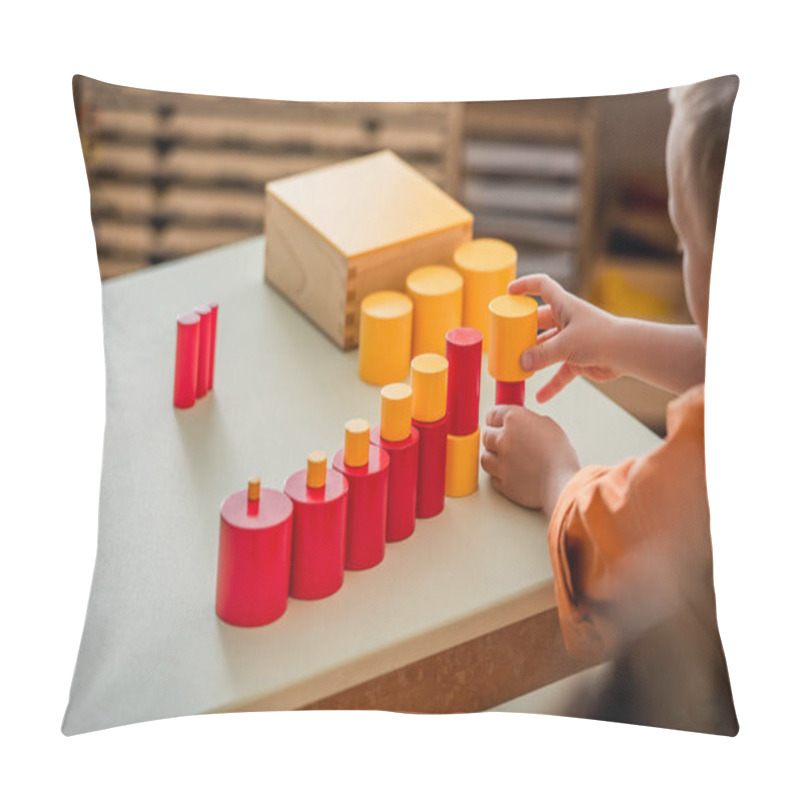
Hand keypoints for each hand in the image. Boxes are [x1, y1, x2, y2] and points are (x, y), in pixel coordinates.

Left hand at [481, 405, 579, 515]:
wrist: (563, 483)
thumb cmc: (560, 455)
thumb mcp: (548, 426)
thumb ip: (529, 422)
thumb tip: (522, 424)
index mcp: (514, 420)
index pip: (492, 414)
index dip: (496, 420)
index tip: (497, 423)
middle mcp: (503, 439)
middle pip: (486, 436)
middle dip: (494, 438)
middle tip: (507, 442)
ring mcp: (499, 462)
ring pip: (485, 457)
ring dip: (493, 457)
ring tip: (508, 459)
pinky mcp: (501, 482)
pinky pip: (493, 477)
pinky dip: (500, 475)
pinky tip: (513, 473)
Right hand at [508, 274, 620, 402]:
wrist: (627, 353)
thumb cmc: (600, 337)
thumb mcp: (565, 344)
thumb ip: (541, 354)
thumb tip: (522, 363)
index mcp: (564, 305)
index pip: (542, 286)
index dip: (525, 286)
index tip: (509, 292)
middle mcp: (566, 320)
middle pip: (539, 322)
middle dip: (523, 332)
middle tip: (507, 341)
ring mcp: (572, 340)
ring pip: (546, 349)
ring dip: (533, 359)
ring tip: (517, 368)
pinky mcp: (578, 360)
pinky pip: (560, 372)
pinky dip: (552, 384)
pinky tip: (541, 396)